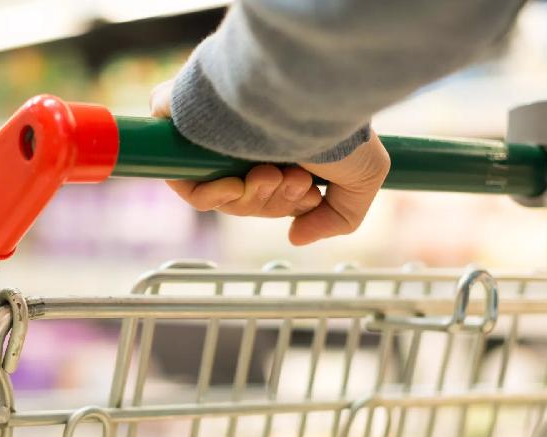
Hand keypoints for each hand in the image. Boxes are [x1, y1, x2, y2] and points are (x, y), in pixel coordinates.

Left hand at [150, 79, 389, 245]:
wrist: (306, 90)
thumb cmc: (338, 125)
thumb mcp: (363, 178)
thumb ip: (338, 217)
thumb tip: (296, 236)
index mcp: (282, 141)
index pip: (269, 192)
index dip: (286, 204)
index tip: (309, 195)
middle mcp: (247, 135)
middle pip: (245, 198)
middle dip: (273, 202)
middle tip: (294, 181)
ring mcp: (215, 131)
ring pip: (219, 194)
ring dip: (250, 198)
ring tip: (274, 174)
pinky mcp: (182, 125)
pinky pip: (184, 180)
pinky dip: (211, 195)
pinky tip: (238, 184)